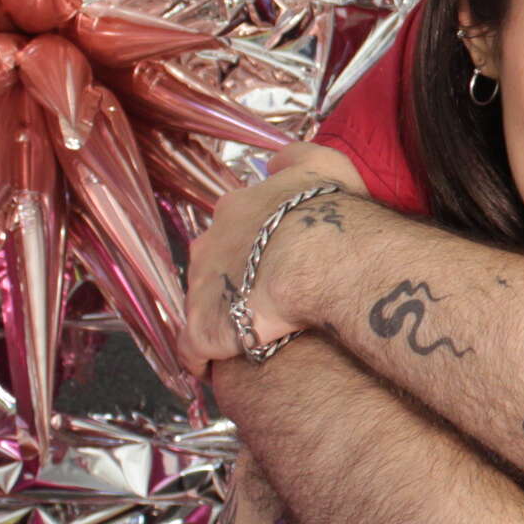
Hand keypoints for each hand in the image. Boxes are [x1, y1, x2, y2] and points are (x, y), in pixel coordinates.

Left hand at [181, 144, 368, 378]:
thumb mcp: (322, 164)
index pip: (233, 227)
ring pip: (203, 304)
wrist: (320, 257)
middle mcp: (208, 247)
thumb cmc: (329, 212)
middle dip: (230, 279)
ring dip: (221, 315)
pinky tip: (219, 366)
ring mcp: (201, 289)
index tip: (272, 256)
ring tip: (249, 332)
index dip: (252, 243)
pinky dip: (202, 358)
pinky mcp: (203, 330)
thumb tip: (276, 163)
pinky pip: (193, 350)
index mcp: (234, 210)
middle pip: (211, 264)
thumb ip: (296, 157)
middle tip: (263, 295)